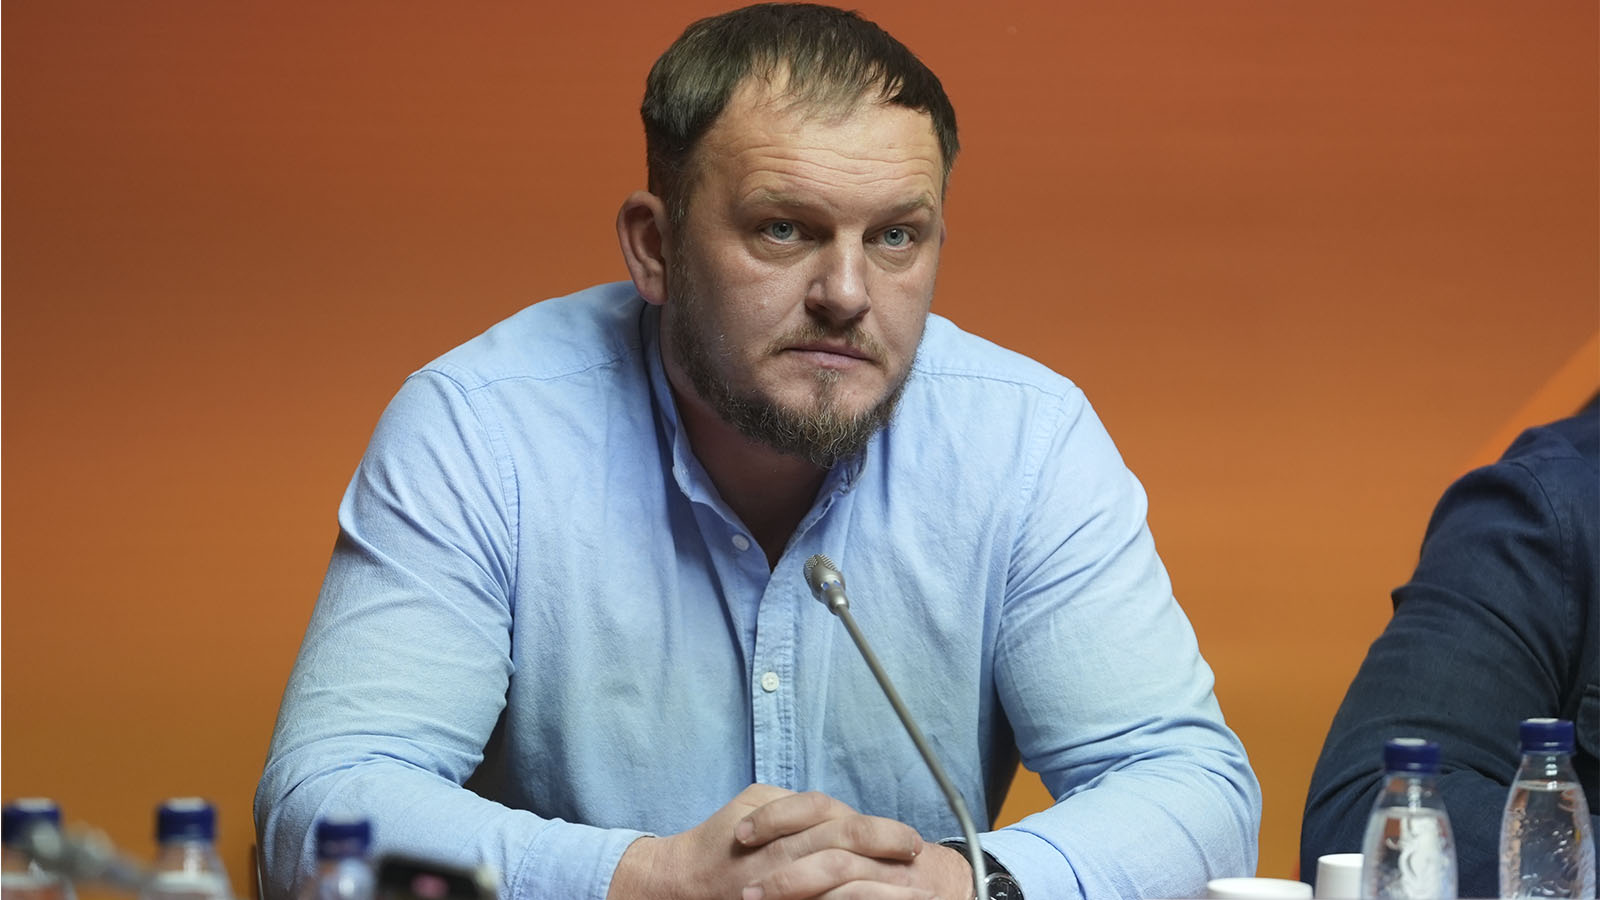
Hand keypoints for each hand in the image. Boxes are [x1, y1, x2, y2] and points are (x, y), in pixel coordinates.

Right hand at [606, 784, 973, 899]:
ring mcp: (781, 884)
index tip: (911, 842)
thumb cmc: (724, 839)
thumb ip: (798, 805)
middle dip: (888, 852)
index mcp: (783, 825)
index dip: (884, 833)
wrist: (683, 881)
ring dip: (875, 882)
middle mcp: (784, 856)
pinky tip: (862, 898)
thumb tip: (845, 812)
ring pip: (836, 878)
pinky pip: (817, 899)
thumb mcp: (757, 803)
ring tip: (905, 885)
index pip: (844, 824)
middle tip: (916, 859)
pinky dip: (843, 897)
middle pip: (846, 847)